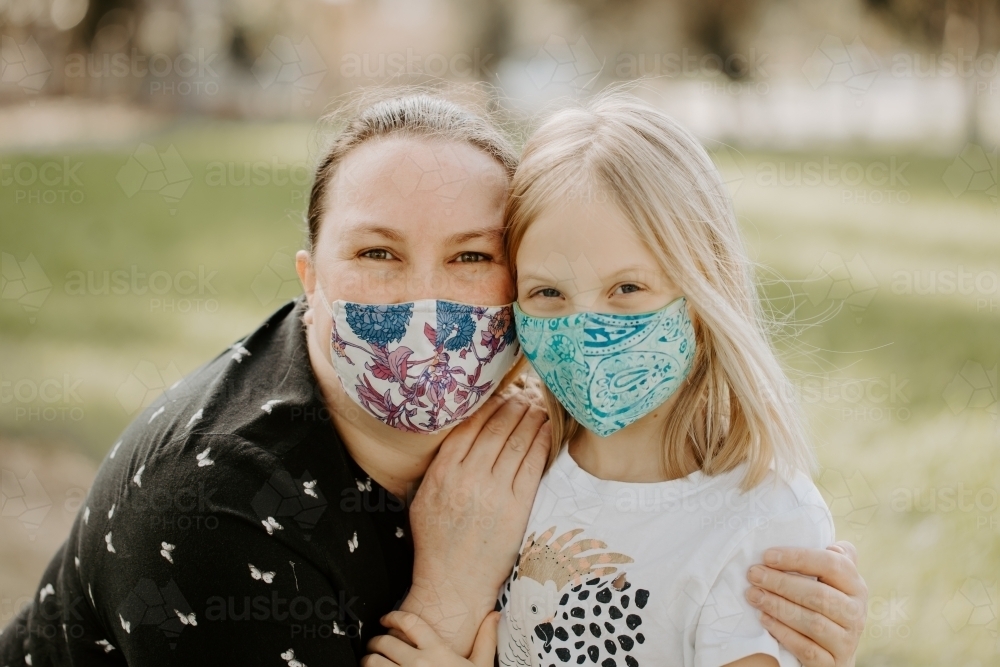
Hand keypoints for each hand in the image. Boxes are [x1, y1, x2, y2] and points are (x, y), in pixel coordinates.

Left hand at [362, 611, 498, 666]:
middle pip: (385, 641)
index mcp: (438, 651)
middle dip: (376, 640)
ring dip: (369, 659)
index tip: (387, 618)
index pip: (409, 623)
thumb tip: (494, 616)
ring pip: (373, 662)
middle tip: (376, 643)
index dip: (393, 617)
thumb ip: (485, 640)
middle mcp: (419, 663)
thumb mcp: (481, 666)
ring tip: (371, 660)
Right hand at [401, 387, 550, 654]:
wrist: (453, 584)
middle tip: (525, 394)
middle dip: (514, 407)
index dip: (488, 406)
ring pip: (517, 443)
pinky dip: (540, 444)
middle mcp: (468, 479)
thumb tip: (459, 436)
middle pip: (496, 430)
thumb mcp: (422, 499)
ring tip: (539, 407)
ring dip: (531, 420)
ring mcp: (494, 493)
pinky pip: (532, 466)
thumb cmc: (436, 543)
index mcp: (442, 473)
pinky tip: (546, 431)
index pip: (469, 427)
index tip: (500, 394)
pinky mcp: (516, 509)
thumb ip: (439, 467)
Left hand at [745, 542, 867, 666]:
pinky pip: (807, 649)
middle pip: (819, 595)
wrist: (833, 654)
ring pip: (813, 622)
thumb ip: (832, 562)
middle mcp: (856, 613)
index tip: (767, 555)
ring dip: (779, 607)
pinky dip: (783, 633)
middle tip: (753, 574)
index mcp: (856, 586)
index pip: (832, 565)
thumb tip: (833, 545)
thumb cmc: (825, 607)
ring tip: (753, 595)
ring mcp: (846, 641)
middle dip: (781, 583)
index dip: (798, 558)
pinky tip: (764, 620)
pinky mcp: (833, 664)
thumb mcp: (832, 583)